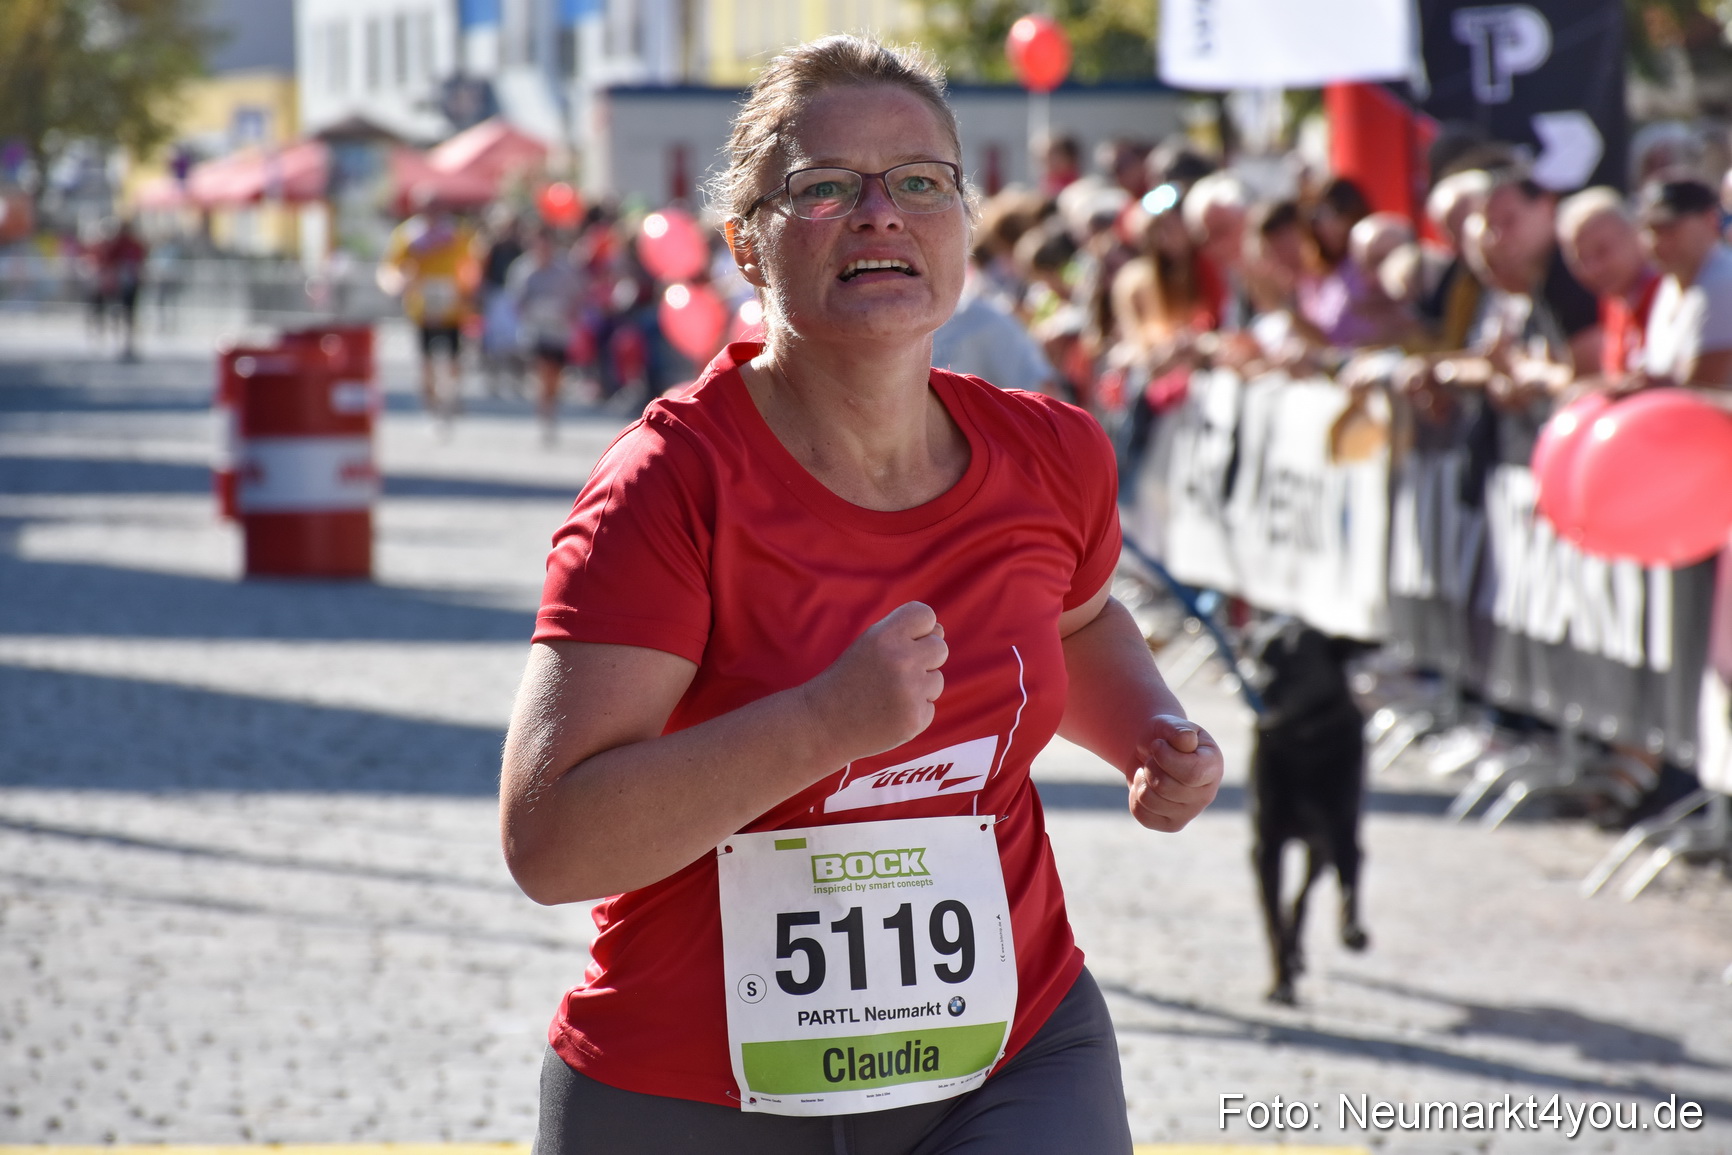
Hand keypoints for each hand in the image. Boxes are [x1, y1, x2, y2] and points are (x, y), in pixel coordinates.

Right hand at [806, 602, 947, 760]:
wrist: (822, 724)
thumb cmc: (848, 680)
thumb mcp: (869, 646)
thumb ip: (904, 634)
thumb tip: (942, 631)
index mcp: (884, 636)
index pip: (926, 615)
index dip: (920, 628)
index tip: (904, 642)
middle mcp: (900, 659)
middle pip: (940, 647)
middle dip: (924, 659)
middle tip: (894, 673)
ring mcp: (910, 691)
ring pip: (937, 680)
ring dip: (919, 688)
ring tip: (887, 696)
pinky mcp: (915, 719)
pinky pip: (929, 707)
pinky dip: (913, 712)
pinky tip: (888, 715)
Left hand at [1128, 716, 1221, 831]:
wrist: (1152, 752)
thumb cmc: (1165, 737)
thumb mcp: (1169, 725)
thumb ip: (1178, 730)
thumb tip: (1187, 742)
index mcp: (1212, 766)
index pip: (1191, 772)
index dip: (1165, 757)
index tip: (1157, 744)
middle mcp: (1207, 794)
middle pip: (1165, 787)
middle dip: (1150, 766)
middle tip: (1152, 757)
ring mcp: (1190, 813)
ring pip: (1149, 801)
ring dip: (1141, 779)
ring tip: (1148, 770)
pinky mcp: (1172, 824)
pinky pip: (1141, 814)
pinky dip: (1135, 795)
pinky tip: (1145, 785)